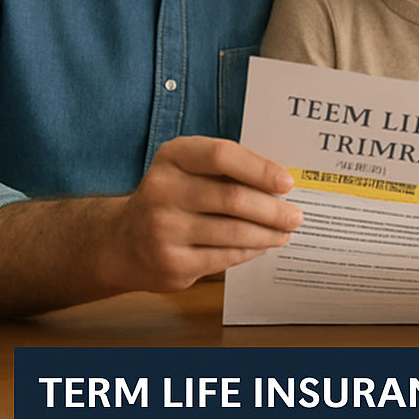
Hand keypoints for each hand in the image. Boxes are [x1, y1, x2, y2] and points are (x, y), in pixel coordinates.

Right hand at [103, 136, 302, 293]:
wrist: (121, 242)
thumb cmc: (172, 196)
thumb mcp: (188, 168)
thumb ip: (227, 168)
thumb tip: (281, 182)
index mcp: (173, 157)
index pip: (222, 156)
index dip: (259, 169)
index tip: (286, 183)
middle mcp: (163, 190)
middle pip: (233, 198)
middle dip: (273, 209)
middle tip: (296, 215)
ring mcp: (164, 229)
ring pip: (233, 231)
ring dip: (268, 233)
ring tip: (285, 231)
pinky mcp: (171, 263)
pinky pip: (225, 257)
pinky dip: (250, 250)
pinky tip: (262, 245)